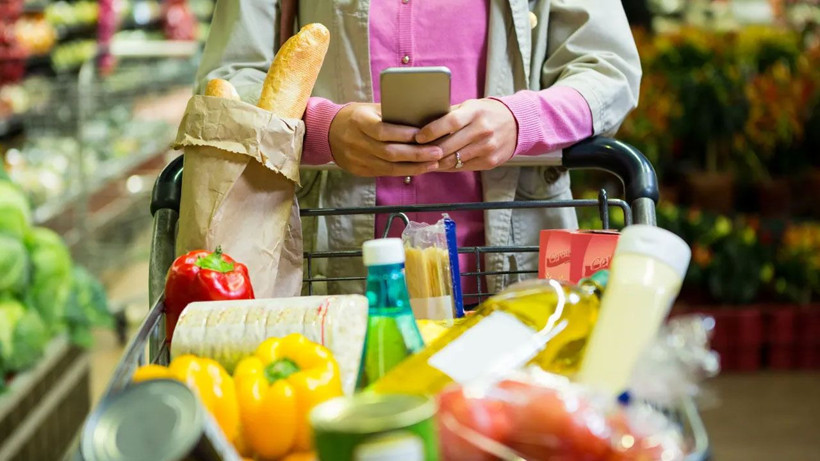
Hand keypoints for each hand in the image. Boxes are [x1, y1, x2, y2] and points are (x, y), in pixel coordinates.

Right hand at [328, 103, 442, 176]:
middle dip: (416, 154)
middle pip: (389, 152)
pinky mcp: (360, 170)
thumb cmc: (356, 117)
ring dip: (414, 166)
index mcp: (359, 121)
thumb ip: (391, 114)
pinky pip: (385, 173)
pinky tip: (419, 168)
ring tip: (434, 163)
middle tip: (437, 152)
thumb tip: (421, 118)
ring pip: (389, 167)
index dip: (404, 135)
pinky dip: (404, 171)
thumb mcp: (370, 109)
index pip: (383, 130)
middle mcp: (356, 142)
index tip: (424, 135)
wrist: (327, 132)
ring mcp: (357, 159)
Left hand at [414, 99, 516, 170]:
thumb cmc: (486, 113)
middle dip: (429, 151)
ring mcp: (487, 147)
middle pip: (449, 145)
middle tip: (415, 153)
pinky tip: (440, 165)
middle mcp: (482, 130)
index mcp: (475, 112)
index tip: (418, 137)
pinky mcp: (490, 161)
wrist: (517, 124)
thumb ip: (450, 114)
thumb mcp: (470, 106)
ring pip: (455, 160)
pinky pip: (464, 167)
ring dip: (437, 162)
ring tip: (424, 161)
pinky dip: (449, 167)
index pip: (449, 122)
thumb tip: (422, 122)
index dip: (431, 131)